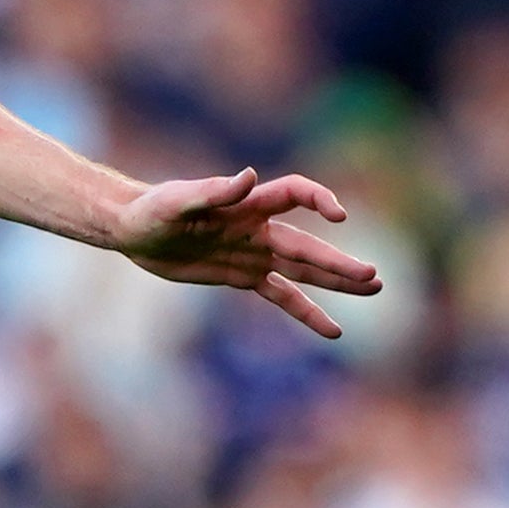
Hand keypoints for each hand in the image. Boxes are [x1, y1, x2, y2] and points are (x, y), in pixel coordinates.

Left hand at [111, 169, 381, 338]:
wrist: (134, 231)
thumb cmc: (152, 208)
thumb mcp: (176, 201)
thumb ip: (213, 191)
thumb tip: (249, 176)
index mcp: (248, 205)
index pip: (295, 193)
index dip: (319, 200)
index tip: (339, 217)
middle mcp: (258, 229)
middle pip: (308, 245)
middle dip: (338, 263)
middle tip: (374, 276)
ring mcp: (254, 254)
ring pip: (304, 270)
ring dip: (337, 282)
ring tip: (374, 289)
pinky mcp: (242, 277)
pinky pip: (281, 296)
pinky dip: (306, 312)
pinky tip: (333, 331)